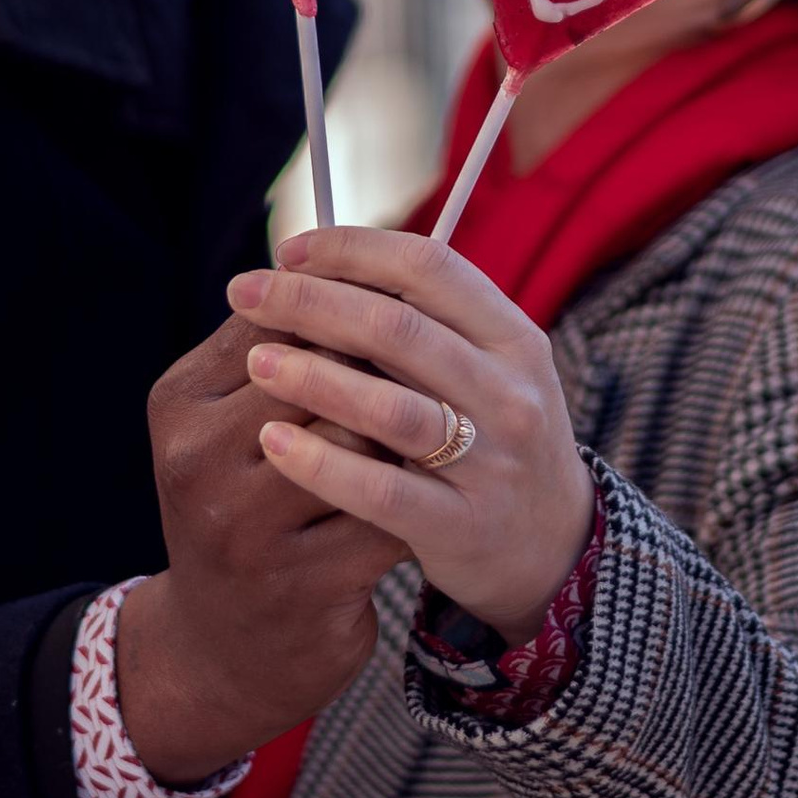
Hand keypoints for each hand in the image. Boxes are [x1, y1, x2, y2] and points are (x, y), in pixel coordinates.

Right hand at [129, 315, 411, 783]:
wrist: (224, 651)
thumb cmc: (244, 511)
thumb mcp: (229, 427)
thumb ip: (280, 350)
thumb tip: (358, 262)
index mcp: (178, 404)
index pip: (277, 321)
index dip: (350, 307)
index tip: (398, 305)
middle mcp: (196, 462)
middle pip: (323, 373)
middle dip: (383, 367)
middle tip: (431, 365)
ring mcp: (244, 529)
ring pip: (362, 440)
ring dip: (406, 433)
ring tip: (434, 427)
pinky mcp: (301, 584)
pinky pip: (387, 515)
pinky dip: (417, 500)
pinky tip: (431, 496)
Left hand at [226, 230, 595, 643]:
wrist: (552, 546)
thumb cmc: (491, 438)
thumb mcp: (484, 369)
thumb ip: (419, 325)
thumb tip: (313, 267)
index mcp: (513, 338)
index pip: (429, 268)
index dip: (352, 250)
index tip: (288, 251)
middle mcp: (510, 395)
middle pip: (399, 331)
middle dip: (310, 302)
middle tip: (245, 292)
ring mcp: (491, 464)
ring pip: (390, 409)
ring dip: (313, 377)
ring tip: (256, 361)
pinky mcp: (461, 526)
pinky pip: (381, 491)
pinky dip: (321, 463)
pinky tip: (274, 442)